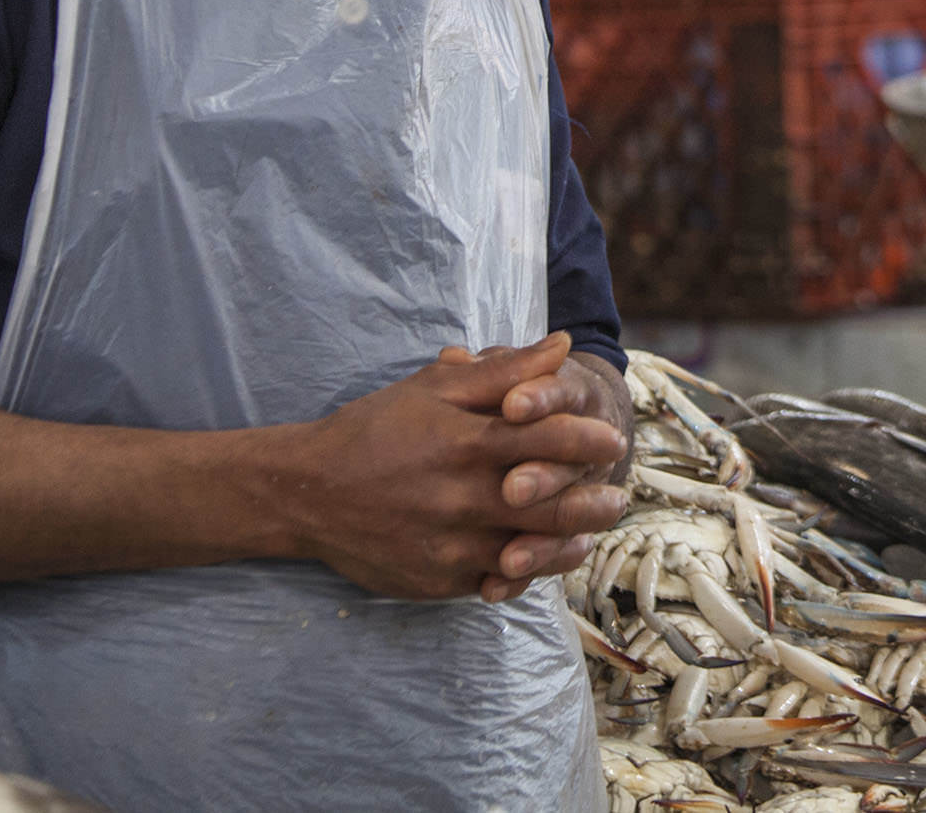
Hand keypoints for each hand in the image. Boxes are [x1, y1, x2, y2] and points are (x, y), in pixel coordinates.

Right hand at [273, 337, 627, 600]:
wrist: (306, 492)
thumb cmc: (374, 430)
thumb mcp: (433, 390)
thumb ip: (504, 372)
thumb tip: (562, 344)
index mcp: (466, 443)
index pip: (548, 439)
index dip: (589, 440)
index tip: (613, 439)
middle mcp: (462, 497)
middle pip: (551, 504)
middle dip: (595, 501)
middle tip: (620, 495)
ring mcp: (451, 544)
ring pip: (531, 550)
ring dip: (570, 543)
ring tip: (591, 533)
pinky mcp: (438, 580)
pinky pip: (496, 581)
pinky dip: (526, 572)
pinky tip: (544, 560)